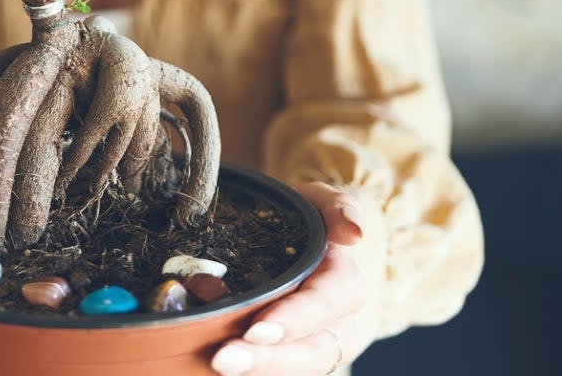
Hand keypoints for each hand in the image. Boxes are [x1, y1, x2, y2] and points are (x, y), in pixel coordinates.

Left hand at [210, 182, 370, 375]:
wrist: (289, 245)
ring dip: (255, 370)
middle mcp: (335, 327)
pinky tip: (207, 369)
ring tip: (217, 365)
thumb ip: (337, 207)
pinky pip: (271, 373)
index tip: (257, 328)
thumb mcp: (319, 202)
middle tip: (223, 358)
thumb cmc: (301, 223)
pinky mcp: (286, 360)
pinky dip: (247, 373)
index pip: (326, 305)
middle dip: (268, 359)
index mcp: (345, 286)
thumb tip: (355, 233)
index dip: (294, 319)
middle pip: (310, 352)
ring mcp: (311, 349)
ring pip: (293, 370)